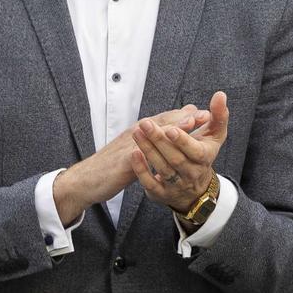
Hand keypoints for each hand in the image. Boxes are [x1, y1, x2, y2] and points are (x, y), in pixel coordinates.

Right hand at [52, 104, 207, 221]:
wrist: (86, 179)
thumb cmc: (113, 165)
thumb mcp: (136, 150)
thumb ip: (154, 139)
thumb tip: (173, 129)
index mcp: (139, 133)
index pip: (164, 122)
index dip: (184, 117)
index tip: (205, 113)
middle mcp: (134, 136)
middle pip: (161, 124)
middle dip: (183, 119)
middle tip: (204, 114)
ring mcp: (127, 148)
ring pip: (150, 136)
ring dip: (172, 129)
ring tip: (189, 124)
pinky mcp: (121, 163)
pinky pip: (136, 156)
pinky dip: (151, 151)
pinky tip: (165, 150)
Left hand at [132, 90, 229, 214]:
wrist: (196, 188)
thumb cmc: (203, 153)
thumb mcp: (215, 135)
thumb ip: (218, 115)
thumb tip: (220, 94)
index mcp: (204, 158)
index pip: (195, 151)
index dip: (183, 141)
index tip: (171, 128)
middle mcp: (192, 174)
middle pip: (175, 159)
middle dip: (159, 141)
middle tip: (145, 124)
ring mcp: (176, 185)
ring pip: (162, 169)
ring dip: (148, 150)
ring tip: (137, 132)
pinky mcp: (161, 194)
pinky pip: (150, 183)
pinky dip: (142, 170)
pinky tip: (134, 154)